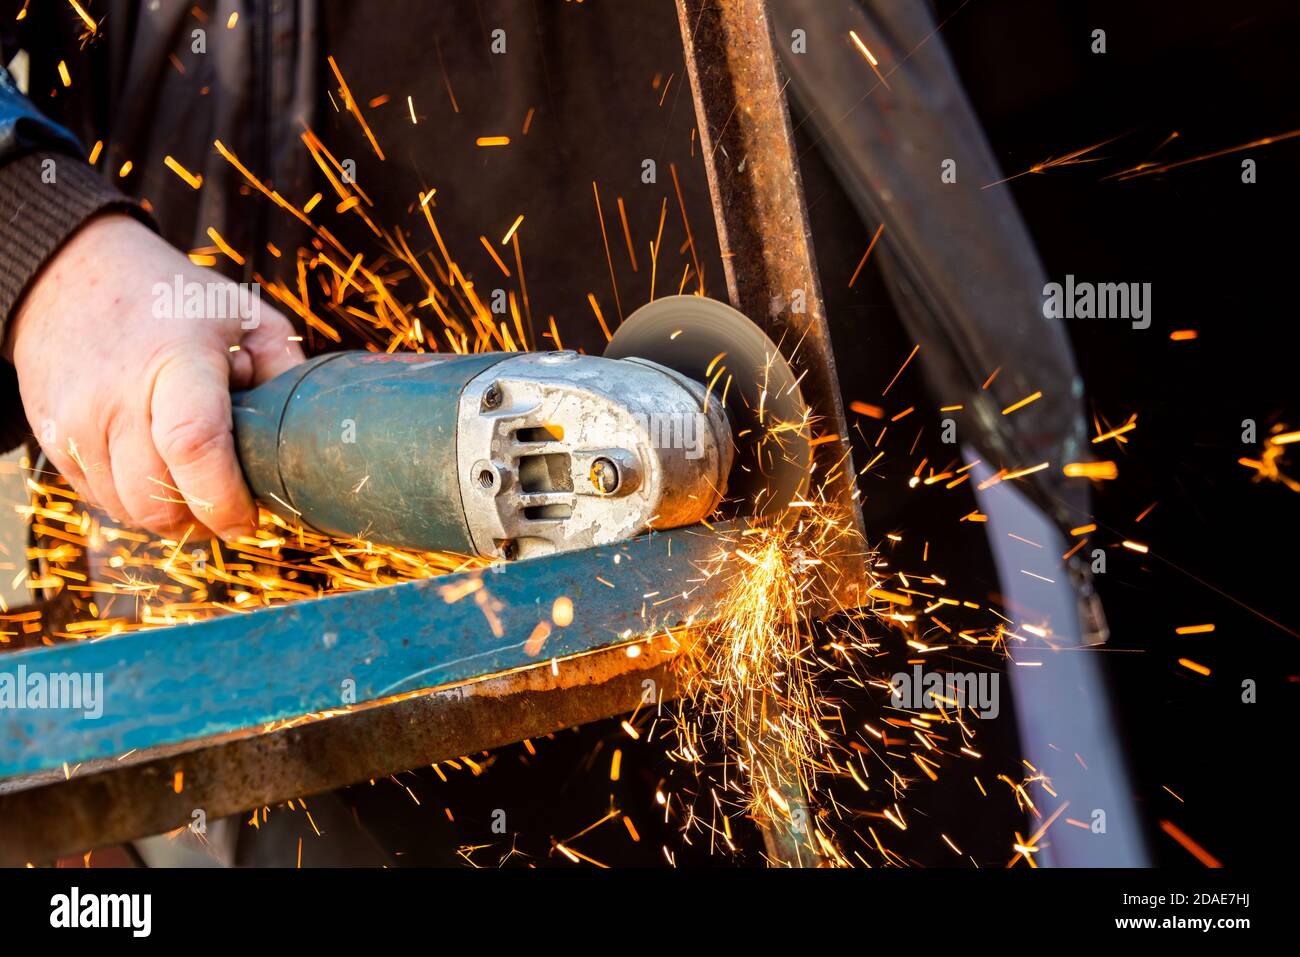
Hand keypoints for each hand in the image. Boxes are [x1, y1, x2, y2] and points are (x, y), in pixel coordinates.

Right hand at [3, 213, 304, 539]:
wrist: (69, 276)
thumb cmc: (174, 300)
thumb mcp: (244, 314)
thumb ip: (282, 370)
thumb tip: (311, 436)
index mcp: (174, 358)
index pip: (194, 445)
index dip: (225, 499)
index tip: (251, 519)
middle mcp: (114, 395)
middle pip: (158, 500)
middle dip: (204, 522)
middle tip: (232, 508)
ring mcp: (75, 422)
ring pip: (129, 512)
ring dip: (171, 515)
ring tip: (194, 477)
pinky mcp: (53, 440)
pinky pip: (101, 500)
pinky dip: (135, 500)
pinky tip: (155, 464)